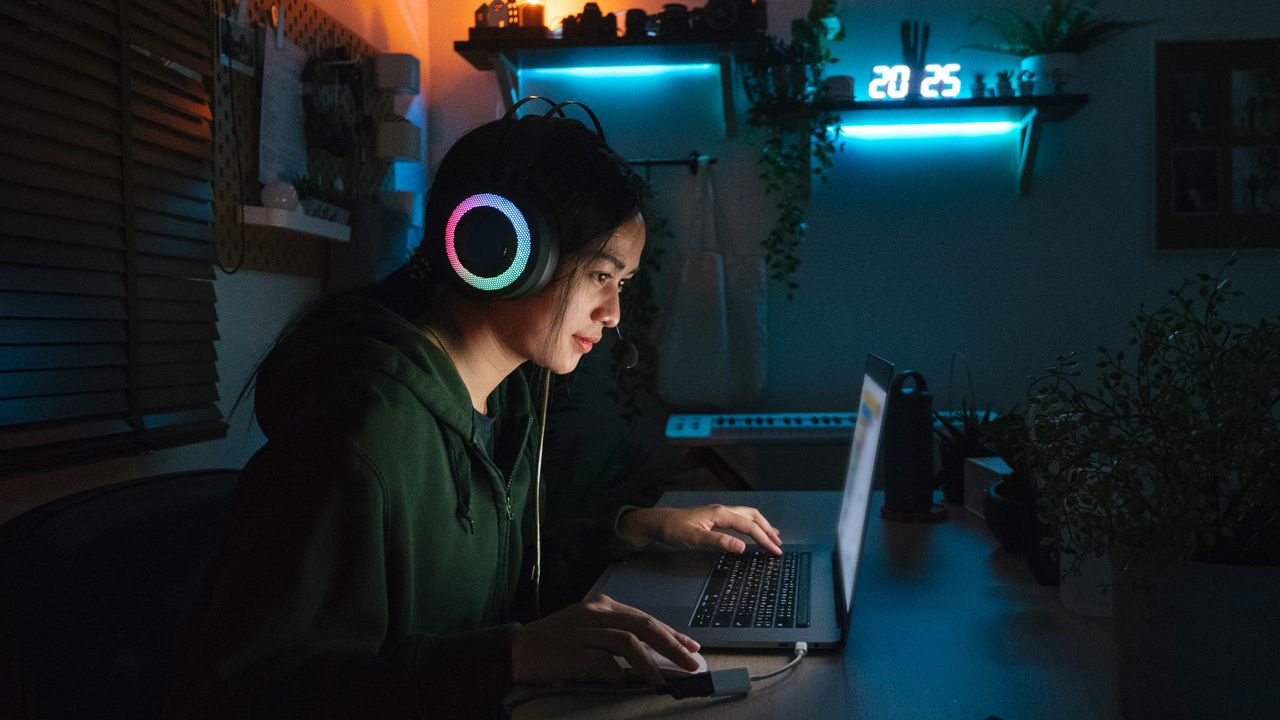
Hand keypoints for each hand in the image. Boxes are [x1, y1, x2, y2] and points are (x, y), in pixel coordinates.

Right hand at [510, 594, 700, 686]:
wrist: (519, 650)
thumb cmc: (557, 642)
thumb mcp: (589, 628)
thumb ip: (616, 635)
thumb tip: (650, 652)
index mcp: (603, 605)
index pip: (645, 618)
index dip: (671, 633)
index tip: (691, 647)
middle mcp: (597, 612)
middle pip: (644, 626)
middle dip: (672, 645)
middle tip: (691, 663)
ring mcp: (586, 631)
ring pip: (629, 642)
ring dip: (650, 663)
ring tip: (662, 681)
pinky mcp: (575, 650)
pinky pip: (605, 662)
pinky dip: (619, 674)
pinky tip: (624, 684)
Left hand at [619, 505, 782, 555]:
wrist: (658, 523)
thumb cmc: (674, 530)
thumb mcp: (695, 539)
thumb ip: (719, 542)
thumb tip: (743, 547)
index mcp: (721, 514)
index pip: (749, 526)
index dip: (764, 539)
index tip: (775, 551)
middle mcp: (722, 510)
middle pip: (753, 517)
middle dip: (768, 530)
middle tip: (779, 545)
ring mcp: (719, 512)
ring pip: (748, 515)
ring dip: (762, 526)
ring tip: (774, 537)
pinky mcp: (715, 517)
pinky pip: (740, 518)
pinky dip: (752, 524)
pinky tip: (753, 531)